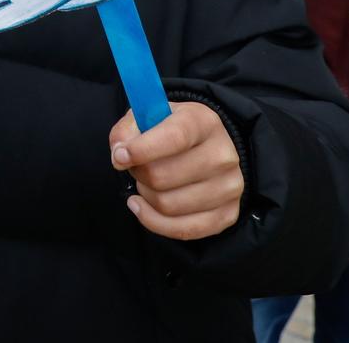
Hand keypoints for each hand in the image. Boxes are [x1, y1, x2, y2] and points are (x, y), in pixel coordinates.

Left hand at [109, 102, 243, 240]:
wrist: (204, 147)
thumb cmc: (169, 132)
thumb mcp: (148, 117)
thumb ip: (127, 130)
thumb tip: (120, 154)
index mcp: (203, 122)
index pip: (174, 137)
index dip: (141, 150)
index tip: (119, 157)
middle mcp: (223, 154)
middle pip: (162, 177)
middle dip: (138, 174)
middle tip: (135, 167)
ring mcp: (229, 186)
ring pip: (168, 205)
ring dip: (145, 196)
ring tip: (146, 183)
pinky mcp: (228, 213)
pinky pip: (183, 230)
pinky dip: (153, 221)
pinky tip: (142, 207)